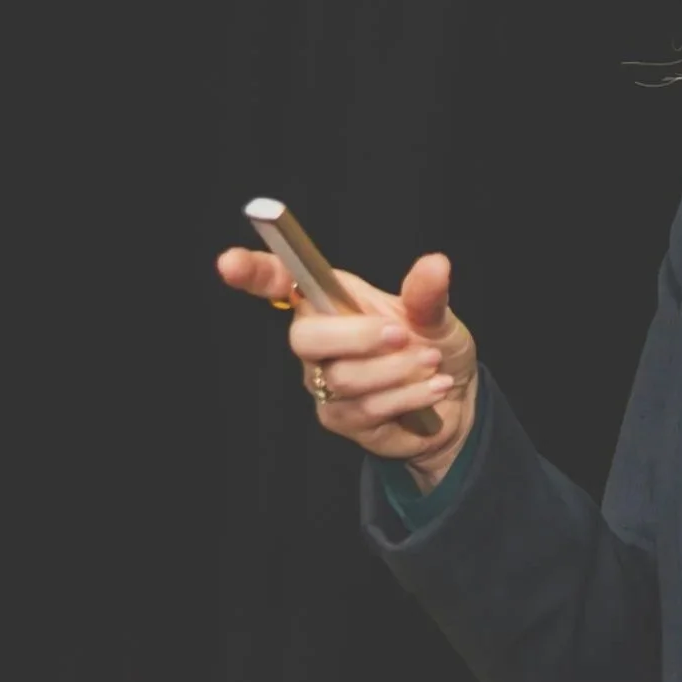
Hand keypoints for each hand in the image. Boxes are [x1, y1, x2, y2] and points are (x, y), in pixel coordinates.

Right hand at [214, 246, 478, 484]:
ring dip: (395, 370)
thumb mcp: (436, 316)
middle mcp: (318, 339)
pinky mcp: (337, 418)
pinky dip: (406, 396)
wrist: (452, 404)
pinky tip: (433, 388)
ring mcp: (322, 381)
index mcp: (331, 299)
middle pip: (304, 338)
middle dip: (355, 336)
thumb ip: (426, 295)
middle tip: (402, 334)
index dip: (253, 273)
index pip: (279, 283)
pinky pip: (364, 408)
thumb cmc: (432, 347)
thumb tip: (435, 265)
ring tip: (431, 362)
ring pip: (342, 377)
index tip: (229, 263)